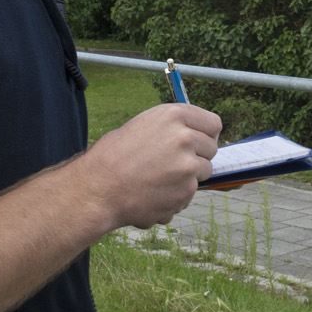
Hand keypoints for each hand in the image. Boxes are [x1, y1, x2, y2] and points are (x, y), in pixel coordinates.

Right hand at [80, 103, 221, 229]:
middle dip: (197, 156)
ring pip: (204, 172)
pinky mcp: (187, 190)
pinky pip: (190, 193)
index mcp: (173, 115)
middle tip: (172, 164)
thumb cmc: (113, 157)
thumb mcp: (142, 127)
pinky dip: (176, 196)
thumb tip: (196, 135)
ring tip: (158, 179)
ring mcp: (188, 165)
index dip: (206, 134)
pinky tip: (153, 193)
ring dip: (188, 177)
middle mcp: (184, 137)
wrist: (98, 189)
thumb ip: (172, 129)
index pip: (213, 123)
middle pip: (211, 148)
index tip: (200, 142)